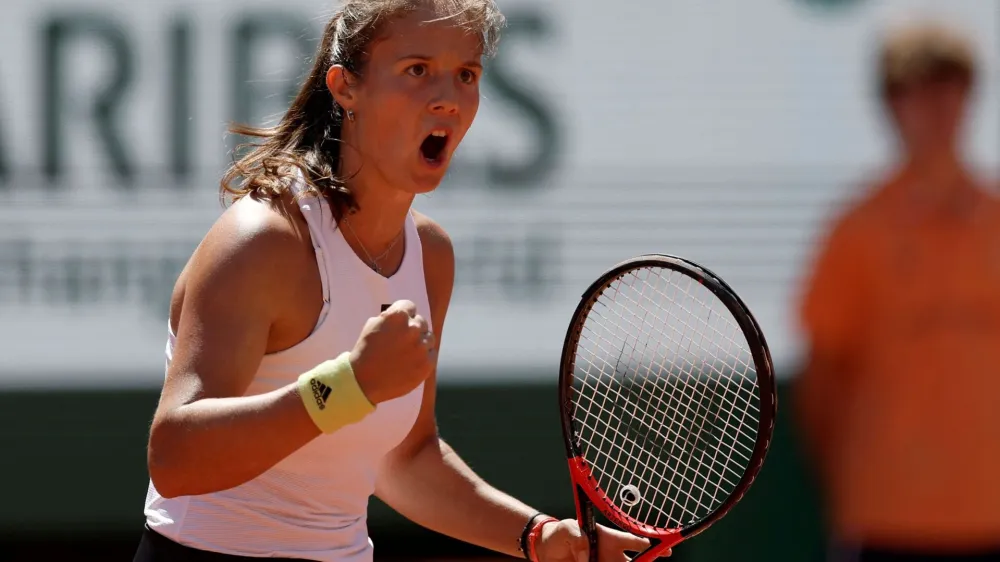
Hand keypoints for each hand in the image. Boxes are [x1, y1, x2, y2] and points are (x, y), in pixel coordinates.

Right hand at [350, 299, 435, 403]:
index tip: (401, 323)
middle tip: (403, 340)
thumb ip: (390, 317)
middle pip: (421, 322)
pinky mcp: (427, 363)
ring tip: (407, 353)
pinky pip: (432, 354)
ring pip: (429, 338)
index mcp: (398, 315)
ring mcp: (421, 346)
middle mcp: (413, 328)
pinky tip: (411, 363)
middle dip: (413, 329)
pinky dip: (424, 357)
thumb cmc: (365, 352)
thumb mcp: (372, 325)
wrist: (364, 381)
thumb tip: (403, 314)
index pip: (410, 306)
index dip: (405, 314)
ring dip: (421, 342)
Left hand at [534, 519, 670, 561]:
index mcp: (609, 539)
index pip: (634, 541)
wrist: (544, 550)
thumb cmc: (559, 533)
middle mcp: (611, 556)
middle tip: (653, 561)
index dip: (651, 544)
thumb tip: (587, 555)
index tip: (666, 549)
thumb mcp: (566, 528)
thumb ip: (578, 536)